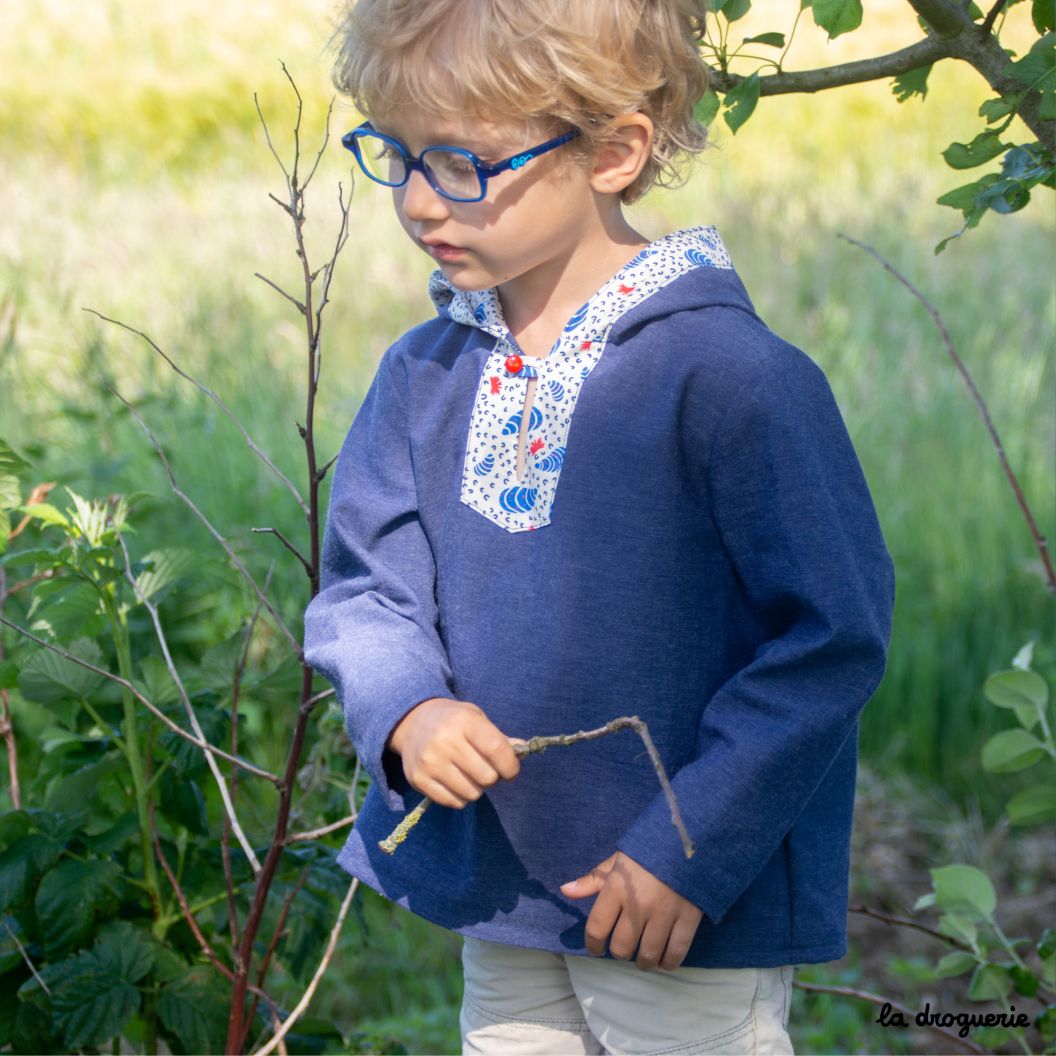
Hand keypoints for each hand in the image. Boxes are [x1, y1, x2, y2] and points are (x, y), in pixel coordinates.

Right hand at [387, 697, 524, 807]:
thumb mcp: (476, 718)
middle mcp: (445, 740)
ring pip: (471, 794)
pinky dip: (460, 797)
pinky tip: (454, 782)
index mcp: (464, 721)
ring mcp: (430, 762)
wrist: (412, 721)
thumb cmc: (453, 720)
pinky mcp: (418, 780)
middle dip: (492, 777)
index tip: (511, 770)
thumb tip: (524, 749)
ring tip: (468, 774)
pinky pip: (453, 802)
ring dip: (476, 789)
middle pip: (487, 777)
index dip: (510, 766)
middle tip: (484, 769)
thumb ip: (499, 737)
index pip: (496, 749)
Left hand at [560, 851, 702, 971]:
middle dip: (620, 952)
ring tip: (643, 958)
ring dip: (643, 962)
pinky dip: (668, 963)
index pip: (596, 927)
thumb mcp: (618, 860)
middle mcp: (638, 905)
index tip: (596, 948)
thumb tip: (566, 891)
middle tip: (623, 948)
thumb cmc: (648, 851)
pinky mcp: (688, 919)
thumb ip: (593, 880)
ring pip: (648, 955)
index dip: (593, 944)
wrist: (689, 840)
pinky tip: (664, 961)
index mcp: (617, 888)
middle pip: (622, 947)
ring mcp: (664, 914)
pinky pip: (676, 952)